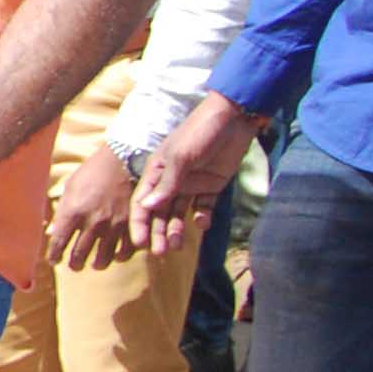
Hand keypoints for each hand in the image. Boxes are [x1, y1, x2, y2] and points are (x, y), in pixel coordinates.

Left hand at [49, 144, 142, 272]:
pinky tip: (116, 256)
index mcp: (74, 211)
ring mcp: (114, 226)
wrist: (123, 161)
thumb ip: (61, 212)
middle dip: (75, 264)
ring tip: (95, 264)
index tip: (53, 260)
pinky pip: (126, 250)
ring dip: (98, 264)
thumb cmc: (92, 172)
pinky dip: (121, 256)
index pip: (59, 242)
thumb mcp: (70, 188)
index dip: (54, 255)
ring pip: (104, 258)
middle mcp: (93, 222)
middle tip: (74, 266)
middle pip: (80, 254)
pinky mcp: (132, 225)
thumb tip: (51, 232)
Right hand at [133, 93, 263, 256]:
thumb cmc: (200, 133)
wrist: (233, 119)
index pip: (143, 201)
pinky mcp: (212, 186)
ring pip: (179, 213)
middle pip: (160, 212)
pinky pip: (204, 207)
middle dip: (158, 232)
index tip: (139, 243)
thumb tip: (146, 208)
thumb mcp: (181, 158)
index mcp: (156, 171)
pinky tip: (202, 223)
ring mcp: (192, 184)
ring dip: (177, 229)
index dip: (139, 222)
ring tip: (177, 245)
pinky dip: (202, 217)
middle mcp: (171, 180)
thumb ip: (166, 184)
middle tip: (160, 252)